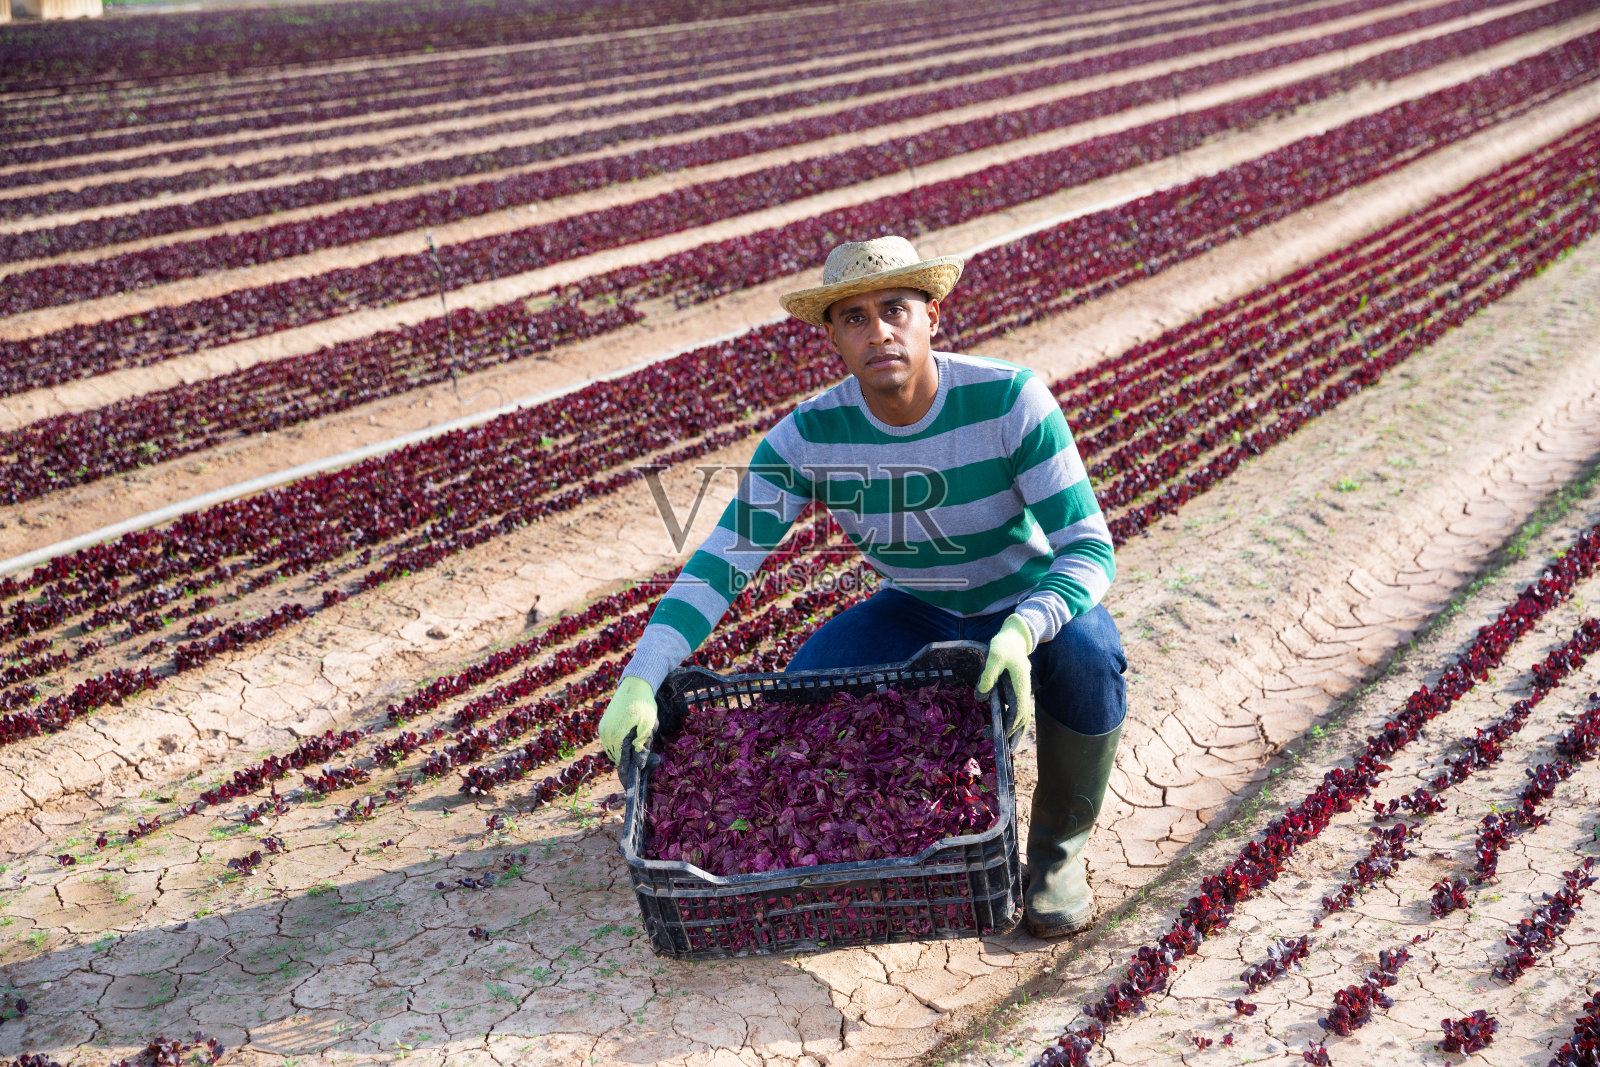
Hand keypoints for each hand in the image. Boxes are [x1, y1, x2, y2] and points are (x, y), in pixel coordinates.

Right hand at [600, 676, 657, 762]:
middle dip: (629, 758)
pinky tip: (630, 735)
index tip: (640, 771)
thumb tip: (639, 765)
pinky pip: (610, 741)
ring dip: (624, 750)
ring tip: (637, 740)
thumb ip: (642, 747)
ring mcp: (603, 729)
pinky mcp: (603, 724)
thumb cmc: (643, 705)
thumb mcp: (647, 726)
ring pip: (613, 750)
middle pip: (617, 757)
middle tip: (643, 751)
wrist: (634, 685)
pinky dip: (619, 742)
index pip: (622, 762)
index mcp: (616, 735)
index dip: (631, 768)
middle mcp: (606, 734)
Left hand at [977, 613, 1035, 742]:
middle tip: (1002, 749)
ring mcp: (1020, 692)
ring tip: (1005, 746)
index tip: (1000, 735)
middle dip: (1014, 735)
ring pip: (1021, 717)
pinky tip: (1002, 728)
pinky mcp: (1015, 691)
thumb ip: (987, 676)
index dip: (1010, 726)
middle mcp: (1023, 691)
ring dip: (1014, 732)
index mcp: (1020, 685)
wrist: (1015, 637)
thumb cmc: (1004, 645)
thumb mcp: (994, 656)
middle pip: (1023, 719)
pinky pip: (1015, 710)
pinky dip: (1011, 722)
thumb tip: (980, 698)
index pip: (1018, 712)